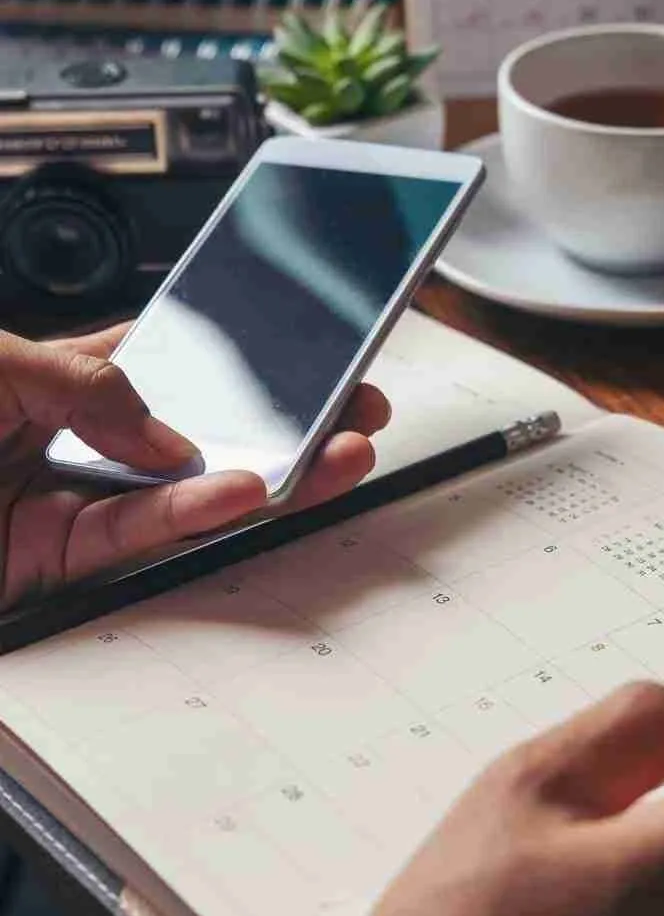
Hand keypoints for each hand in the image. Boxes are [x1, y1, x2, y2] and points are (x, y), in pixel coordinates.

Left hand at [0, 323, 389, 608]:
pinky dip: (193, 513)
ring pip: (188, 490)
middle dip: (286, 421)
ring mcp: (74, 498)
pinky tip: (243, 488)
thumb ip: (80, 379)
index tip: (310, 355)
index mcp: (61, 376)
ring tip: (336, 452)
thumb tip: (165, 433)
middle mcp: (78, 438)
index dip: (247, 359)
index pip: (176, 361)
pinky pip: (140, 535)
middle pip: (204, 429)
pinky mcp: (58, 560)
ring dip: (269, 473)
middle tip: (353, 409)